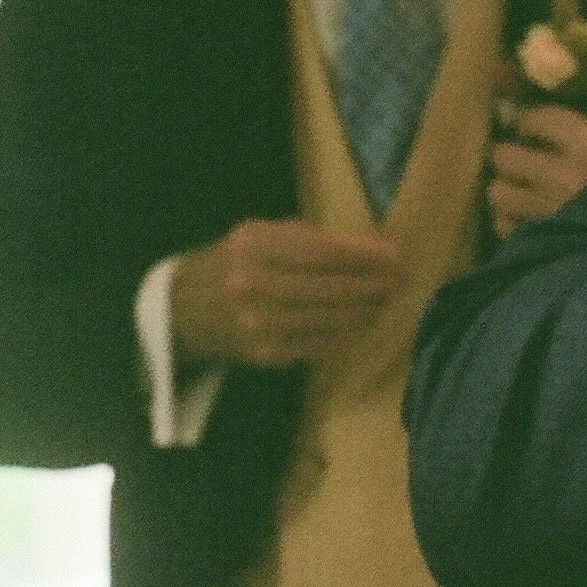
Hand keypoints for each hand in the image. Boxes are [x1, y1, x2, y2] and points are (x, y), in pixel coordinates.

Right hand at [170, 219, 401, 369]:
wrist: (184, 308)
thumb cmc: (236, 261)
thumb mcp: (262, 233)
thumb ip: (309, 237)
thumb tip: (370, 248)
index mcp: (255, 245)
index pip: (321, 251)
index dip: (363, 255)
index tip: (394, 254)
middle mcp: (254, 284)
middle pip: (329, 287)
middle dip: (373, 284)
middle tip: (402, 279)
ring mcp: (258, 324)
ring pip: (328, 319)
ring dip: (366, 311)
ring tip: (389, 301)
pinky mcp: (265, 353)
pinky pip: (317, 345)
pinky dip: (347, 335)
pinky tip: (366, 325)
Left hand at [486, 104, 586, 238]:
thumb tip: (558, 126)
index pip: (538, 119)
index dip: (529, 121)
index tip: (530, 127)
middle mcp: (562, 173)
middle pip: (505, 156)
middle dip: (509, 155)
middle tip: (518, 159)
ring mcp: (550, 210)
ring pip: (498, 193)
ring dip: (506, 189)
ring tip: (517, 189)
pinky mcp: (546, 240)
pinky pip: (507, 227)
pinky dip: (511, 221)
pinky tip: (525, 218)